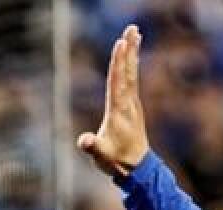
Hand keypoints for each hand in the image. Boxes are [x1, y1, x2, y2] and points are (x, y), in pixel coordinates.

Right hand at [77, 24, 148, 176]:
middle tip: (132, 29)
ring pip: (132, 73)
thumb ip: (92, 147)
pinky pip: (132, 80)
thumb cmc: (117, 161)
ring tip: (135, 34)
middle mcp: (129, 103)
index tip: (120, 43)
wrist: (138, 169)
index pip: (117, 81)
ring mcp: (133, 104)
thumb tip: (84, 141)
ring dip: (132, 53)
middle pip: (128, 71)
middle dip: (129, 50)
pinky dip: (132, 65)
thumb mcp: (101, 156)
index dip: (118, 62)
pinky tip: (132, 57)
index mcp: (119, 111)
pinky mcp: (133, 106)